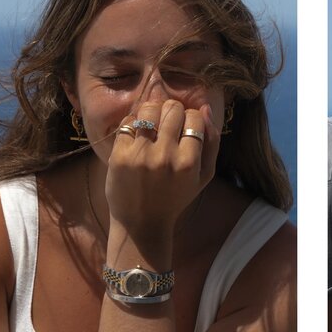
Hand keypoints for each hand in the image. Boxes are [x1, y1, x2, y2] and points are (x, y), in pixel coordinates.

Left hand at [104, 99, 220, 246]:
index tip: (184, 129)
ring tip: (152, 124)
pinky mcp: (119, 155)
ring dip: (152, 112)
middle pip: (172, 108)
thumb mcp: (204, 176)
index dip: (191, 118)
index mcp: (189, 162)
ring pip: (149, 109)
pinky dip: (133, 124)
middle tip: (167, 125)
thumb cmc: (176, 197)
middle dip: (172, 112)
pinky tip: (136, 136)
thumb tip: (205, 108)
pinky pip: (128, 122)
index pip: (194, 117)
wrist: (141, 222)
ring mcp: (140, 155)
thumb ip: (212, 142)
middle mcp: (165, 156)